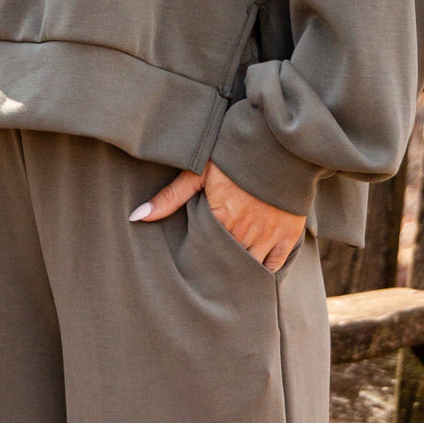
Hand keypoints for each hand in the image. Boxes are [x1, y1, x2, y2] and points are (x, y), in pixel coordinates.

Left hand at [129, 159, 305, 272]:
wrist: (280, 140)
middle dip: (217, 272)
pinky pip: (275, 265)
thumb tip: (136, 217)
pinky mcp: (288, 235)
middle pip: (226, 265)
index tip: (192, 271)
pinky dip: (265, 272)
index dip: (198, 263)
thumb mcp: (199, 170)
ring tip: (227, 281)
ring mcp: (268, 235)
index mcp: (221, 219)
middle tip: (208, 281)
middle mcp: (244, 232)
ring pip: (250, 269)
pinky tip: (254, 275)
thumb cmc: (235, 152)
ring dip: (238, 275)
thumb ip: (170, 197)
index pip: (204, 254)